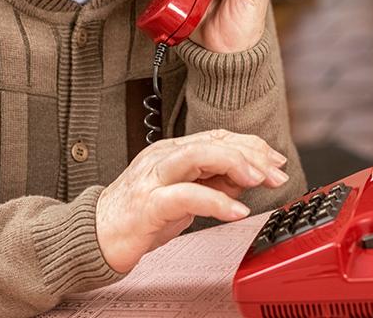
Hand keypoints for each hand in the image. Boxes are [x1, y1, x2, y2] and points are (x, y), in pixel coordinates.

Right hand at [95, 129, 289, 272]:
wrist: (97, 236)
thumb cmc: (138, 216)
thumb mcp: (183, 196)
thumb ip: (212, 183)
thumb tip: (245, 179)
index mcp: (171, 152)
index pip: (217, 137)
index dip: (251, 145)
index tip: (275, 161)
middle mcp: (162, 158)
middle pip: (211, 141)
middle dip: (250, 154)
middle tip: (275, 172)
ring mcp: (153, 178)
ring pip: (196, 156)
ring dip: (233, 164)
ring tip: (258, 180)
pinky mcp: (148, 204)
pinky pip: (185, 196)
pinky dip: (215, 202)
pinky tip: (236, 212)